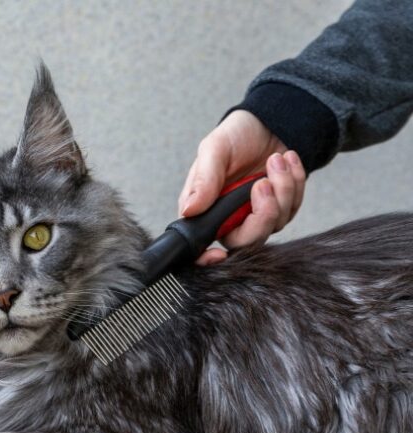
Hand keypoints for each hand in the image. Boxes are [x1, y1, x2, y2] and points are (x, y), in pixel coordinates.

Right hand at [179, 110, 306, 264]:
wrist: (268, 121)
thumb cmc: (236, 135)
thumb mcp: (214, 149)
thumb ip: (204, 179)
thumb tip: (190, 210)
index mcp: (205, 209)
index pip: (200, 246)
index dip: (206, 259)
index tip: (216, 256)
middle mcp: (229, 218)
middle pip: (246, 241)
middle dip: (262, 214)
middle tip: (262, 184)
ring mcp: (256, 215)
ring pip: (274, 224)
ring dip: (282, 189)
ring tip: (276, 160)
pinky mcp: (281, 208)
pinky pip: (293, 208)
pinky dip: (294, 183)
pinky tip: (287, 161)